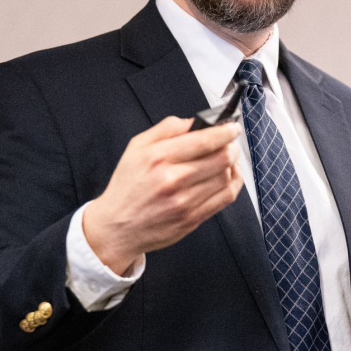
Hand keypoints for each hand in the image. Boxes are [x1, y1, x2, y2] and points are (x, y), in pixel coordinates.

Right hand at [83, 116, 243, 274]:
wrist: (117, 228)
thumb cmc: (127, 186)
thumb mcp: (136, 148)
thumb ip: (166, 129)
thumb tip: (193, 121)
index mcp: (158, 158)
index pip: (204, 141)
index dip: (226, 132)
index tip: (233, 128)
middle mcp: (172, 180)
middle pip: (221, 158)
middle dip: (232, 147)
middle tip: (231, 143)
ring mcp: (184, 202)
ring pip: (225, 177)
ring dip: (232, 165)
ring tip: (227, 159)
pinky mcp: (192, 219)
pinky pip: (225, 198)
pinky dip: (233, 183)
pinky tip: (228, 176)